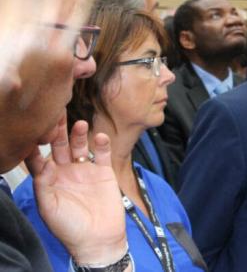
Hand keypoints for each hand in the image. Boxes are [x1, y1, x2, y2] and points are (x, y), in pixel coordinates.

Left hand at [26, 117, 127, 264]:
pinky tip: (100, 136)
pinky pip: (102, 153)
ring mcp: (85, 170)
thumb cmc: (70, 228)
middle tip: (56, 114)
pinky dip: (101, 143)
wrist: (98, 239)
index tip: (34, 129)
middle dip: (57, 131)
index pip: (39, 157)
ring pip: (79, 146)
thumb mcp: (49, 208)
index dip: (36, 144)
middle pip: (59, 146)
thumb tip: (41, 163)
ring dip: (78, 134)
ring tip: (79, 123)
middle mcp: (66, 172)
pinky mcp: (104, 172)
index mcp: (49, 180)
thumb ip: (43, 185)